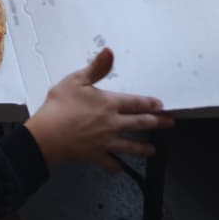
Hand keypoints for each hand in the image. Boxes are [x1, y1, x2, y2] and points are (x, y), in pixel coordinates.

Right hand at [25, 48, 171, 172]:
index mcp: (109, 104)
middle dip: (156, 123)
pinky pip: (111, 162)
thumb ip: (96, 68)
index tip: (161, 106)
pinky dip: (117, 165)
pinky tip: (120, 167)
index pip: (135, 103)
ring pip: (130, 146)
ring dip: (143, 148)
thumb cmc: (61, 104)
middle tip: (169, 124)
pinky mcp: (97, 155)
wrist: (49, 134)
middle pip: (139, 123)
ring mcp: (107, 142)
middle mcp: (113, 123)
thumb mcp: (76, 80)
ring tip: (153, 150)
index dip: (149, 103)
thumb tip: (110, 52)